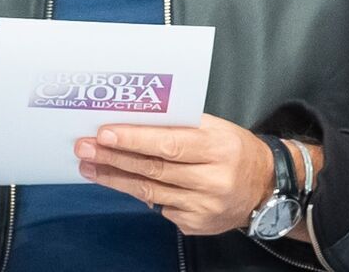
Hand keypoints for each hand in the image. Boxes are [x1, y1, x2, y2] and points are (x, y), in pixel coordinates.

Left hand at [74, 114, 274, 235]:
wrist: (264, 186)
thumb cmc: (233, 149)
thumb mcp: (215, 127)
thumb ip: (179, 126)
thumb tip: (132, 123)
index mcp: (218, 146)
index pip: (168, 143)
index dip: (133, 139)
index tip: (103, 133)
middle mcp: (213, 178)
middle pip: (153, 168)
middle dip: (113, 157)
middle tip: (84, 148)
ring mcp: (205, 206)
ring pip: (150, 191)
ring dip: (115, 178)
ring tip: (89, 166)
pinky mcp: (198, 224)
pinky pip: (161, 207)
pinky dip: (141, 194)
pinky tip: (122, 183)